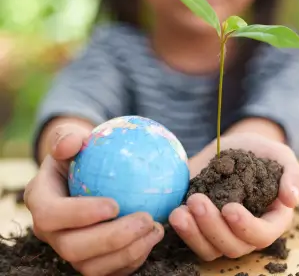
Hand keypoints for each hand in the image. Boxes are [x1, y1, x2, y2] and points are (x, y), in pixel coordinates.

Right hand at [24, 123, 163, 275]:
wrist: (87, 175)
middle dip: (112, 239)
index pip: (51, 215)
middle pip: (72, 249)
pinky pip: (110, 271)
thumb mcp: (73, 138)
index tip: (114, 204)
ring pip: (92, 267)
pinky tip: (152, 238)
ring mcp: (71, 250)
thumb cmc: (82, 154)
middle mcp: (52, 232)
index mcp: (42, 201)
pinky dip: (133, 260)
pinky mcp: (91, 260)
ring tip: (156, 229)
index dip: (80, 214)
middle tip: (145, 219)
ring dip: (128, 252)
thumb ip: (68, 137)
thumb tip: (73, 142)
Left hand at [170, 133, 298, 260]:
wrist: (232, 146)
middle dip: (213, 227)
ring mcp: (221, 229)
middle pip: (233, 245)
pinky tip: (174, 212)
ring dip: (194, 233)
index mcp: (270, 218)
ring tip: (180, 213)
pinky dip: (183, 230)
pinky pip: (192, 238)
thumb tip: (291, 199)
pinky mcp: (200, 223)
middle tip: (197, 201)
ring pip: (210, 248)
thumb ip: (293, 174)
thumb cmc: (260, 151)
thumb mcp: (279, 155)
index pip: (263, 234)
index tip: (230, 208)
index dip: (247, 227)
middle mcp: (245, 230)